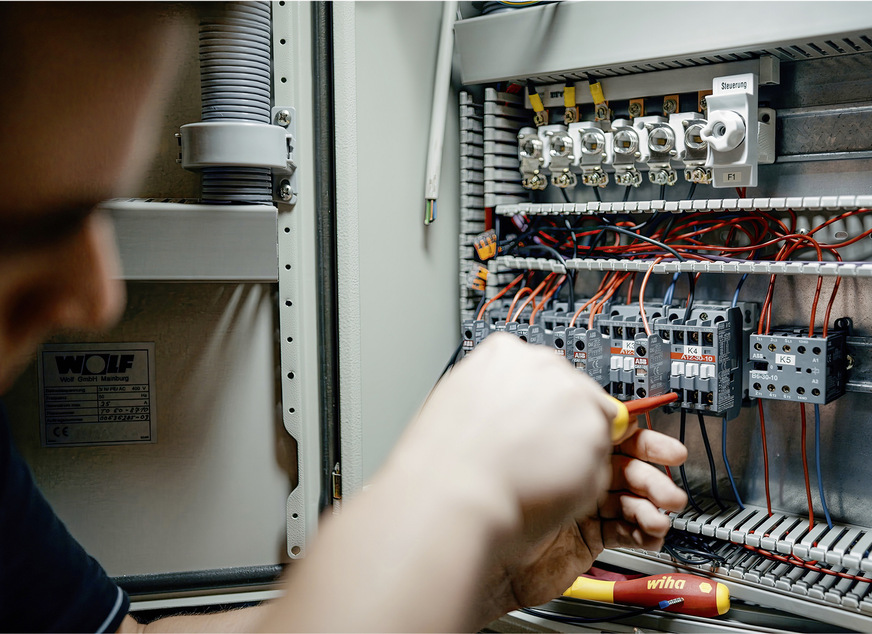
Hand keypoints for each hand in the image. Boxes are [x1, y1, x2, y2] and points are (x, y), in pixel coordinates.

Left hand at [488, 425, 687, 617]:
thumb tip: (617, 413)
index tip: (668, 449)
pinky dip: (643, 530)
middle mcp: (570, 472)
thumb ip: (593, 424)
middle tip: (671, 483)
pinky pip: (623, 531)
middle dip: (653, 475)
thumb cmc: (510, 488)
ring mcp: (577, 506)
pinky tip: (651, 530)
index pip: (611, 434)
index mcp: (563, 442)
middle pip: (625, 468)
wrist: (491, 542)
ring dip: (653, 504)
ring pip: (629, 499)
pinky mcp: (584, 538)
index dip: (643, 439)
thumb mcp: (562, 443)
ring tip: (661, 512)